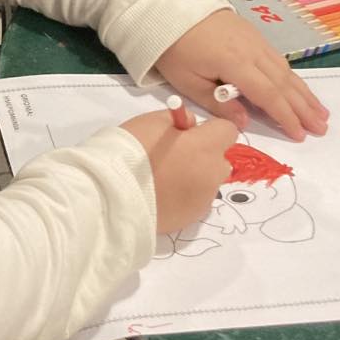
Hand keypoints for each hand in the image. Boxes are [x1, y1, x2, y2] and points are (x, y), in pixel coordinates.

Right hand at [121, 111, 237, 235]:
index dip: (209, 130)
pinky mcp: (192, 219)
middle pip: (220, 160)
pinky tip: (162, 195)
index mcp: (206, 147)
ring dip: (195, 178)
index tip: (187, 134)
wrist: (112, 195)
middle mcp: (212, 174)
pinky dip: (185, 197)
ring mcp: (203, 199)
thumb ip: (179, 120)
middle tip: (174, 157)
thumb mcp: (152, 121)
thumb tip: (190, 128)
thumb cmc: (132, 152)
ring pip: (208, 183)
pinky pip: (196, 201)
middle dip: (204, 156)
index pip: (227, 130)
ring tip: (165, 180)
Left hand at [155, 11, 328, 141]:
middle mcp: (252, 51)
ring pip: (286, 70)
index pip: (268, 95)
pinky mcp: (253, 34)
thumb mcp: (187, 82)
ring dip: (304, 93)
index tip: (300, 135)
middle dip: (304, 107)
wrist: (169, 8)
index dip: (285, 116)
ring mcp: (255, 40)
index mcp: (235, 63)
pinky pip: (278, 59)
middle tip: (322, 127)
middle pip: (284, 83)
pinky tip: (298, 88)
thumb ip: (218, 104)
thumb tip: (245, 122)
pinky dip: (292, 77)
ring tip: (320, 112)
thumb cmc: (173, 49)